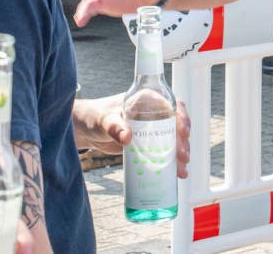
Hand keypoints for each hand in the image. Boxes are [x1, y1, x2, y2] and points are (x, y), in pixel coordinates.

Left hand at [76, 96, 191, 176]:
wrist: (88, 130)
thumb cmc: (96, 117)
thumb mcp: (104, 120)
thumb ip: (114, 126)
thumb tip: (127, 137)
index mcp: (146, 100)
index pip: (171, 105)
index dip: (181, 117)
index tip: (184, 131)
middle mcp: (153, 113)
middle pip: (176, 125)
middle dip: (183, 141)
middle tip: (183, 156)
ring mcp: (152, 129)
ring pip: (173, 139)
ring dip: (180, 154)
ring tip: (181, 170)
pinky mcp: (148, 143)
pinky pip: (164, 151)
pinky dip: (172, 162)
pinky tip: (176, 173)